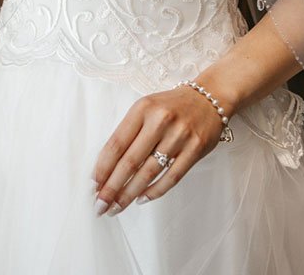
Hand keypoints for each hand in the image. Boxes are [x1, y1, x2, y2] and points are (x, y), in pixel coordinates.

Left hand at [91, 83, 233, 215]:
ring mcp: (179, 135)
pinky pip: (171, 177)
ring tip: (116, 207)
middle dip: (112, 187)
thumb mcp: (147, 108)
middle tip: (100, 205)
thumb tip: (107, 167)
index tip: (93, 185)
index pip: (117, 142)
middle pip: (130, 161)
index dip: (103, 166)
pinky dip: (154, 191)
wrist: (210, 97)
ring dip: (129, 194)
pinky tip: (141, 199)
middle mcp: (160, 120)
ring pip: (149, 172)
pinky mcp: (195, 148)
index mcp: (143, 108)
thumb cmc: (172, 106)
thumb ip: (130, 132)